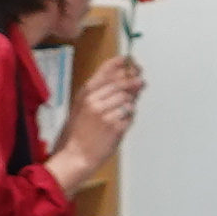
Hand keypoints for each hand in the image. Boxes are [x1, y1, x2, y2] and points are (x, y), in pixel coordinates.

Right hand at [46, 53, 144, 194]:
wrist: (75, 154)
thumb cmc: (78, 131)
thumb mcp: (82, 106)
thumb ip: (99, 92)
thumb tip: (121, 79)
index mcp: (85, 93)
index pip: (105, 72)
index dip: (120, 64)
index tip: (130, 61)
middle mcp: (94, 101)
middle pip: (121, 84)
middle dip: (133, 82)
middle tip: (141, 82)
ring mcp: (104, 114)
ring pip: (128, 100)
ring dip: (131, 103)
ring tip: (126, 110)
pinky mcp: (114, 127)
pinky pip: (130, 117)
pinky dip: (129, 119)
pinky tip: (122, 123)